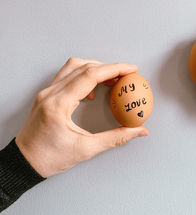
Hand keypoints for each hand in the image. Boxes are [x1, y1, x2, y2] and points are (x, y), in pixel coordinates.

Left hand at [16, 58, 148, 177]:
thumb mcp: (86, 149)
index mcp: (59, 104)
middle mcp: (51, 93)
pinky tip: (92, 90)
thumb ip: (116, 138)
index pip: (90, 75)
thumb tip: (138, 131)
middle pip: (83, 67)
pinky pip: (66, 75)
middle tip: (125, 75)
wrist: (24, 162)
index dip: (114, 69)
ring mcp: (46, 92)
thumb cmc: (50, 158)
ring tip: (110, 79)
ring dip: (95, 68)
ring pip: (73, 67)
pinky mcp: (46, 95)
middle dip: (108, 67)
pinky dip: (83, 76)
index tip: (130, 70)